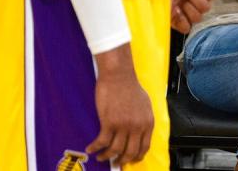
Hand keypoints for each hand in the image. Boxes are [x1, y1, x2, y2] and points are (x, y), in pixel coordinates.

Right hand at [88, 44, 153, 163]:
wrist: (119, 75)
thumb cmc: (130, 86)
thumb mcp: (145, 104)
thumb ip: (143, 119)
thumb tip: (139, 132)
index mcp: (148, 122)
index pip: (145, 147)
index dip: (137, 156)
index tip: (131, 160)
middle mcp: (137, 126)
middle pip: (130, 152)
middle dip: (122, 160)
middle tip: (115, 163)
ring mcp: (123, 125)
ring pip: (115, 150)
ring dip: (106, 156)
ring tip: (101, 157)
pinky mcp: (109, 122)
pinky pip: (101, 142)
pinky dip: (95, 147)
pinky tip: (90, 148)